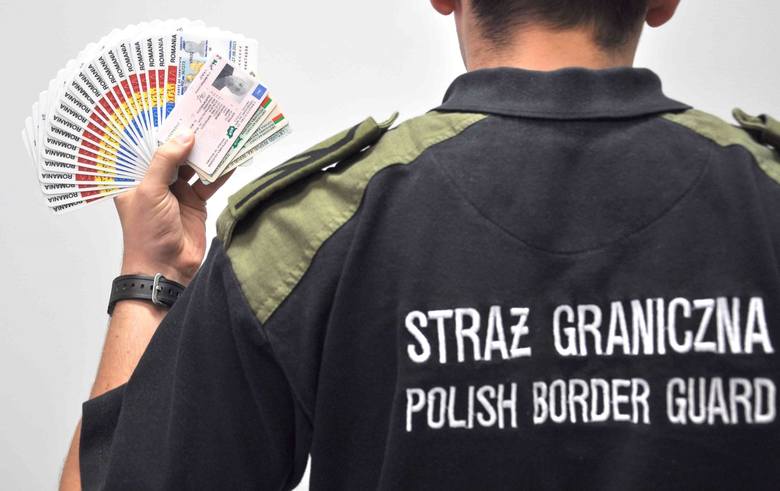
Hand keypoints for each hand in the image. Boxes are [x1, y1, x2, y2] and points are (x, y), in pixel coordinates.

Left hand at [114, 130, 232, 285]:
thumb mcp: (150, 191)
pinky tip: (230, 159)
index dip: (161, 129)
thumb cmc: (146, 234)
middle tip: (204, 116)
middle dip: (188, 138)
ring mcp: (176, 193)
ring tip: (221, 132)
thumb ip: (166, 162)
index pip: (148, 147)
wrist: (165, 268)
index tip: (176, 109)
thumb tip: (184, 136)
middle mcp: (155, 183)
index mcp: (135, 178)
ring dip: (206, 153)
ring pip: (193, 166)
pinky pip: (208, 183)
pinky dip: (220, 172)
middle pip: (174, 154)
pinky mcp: (195, 204)